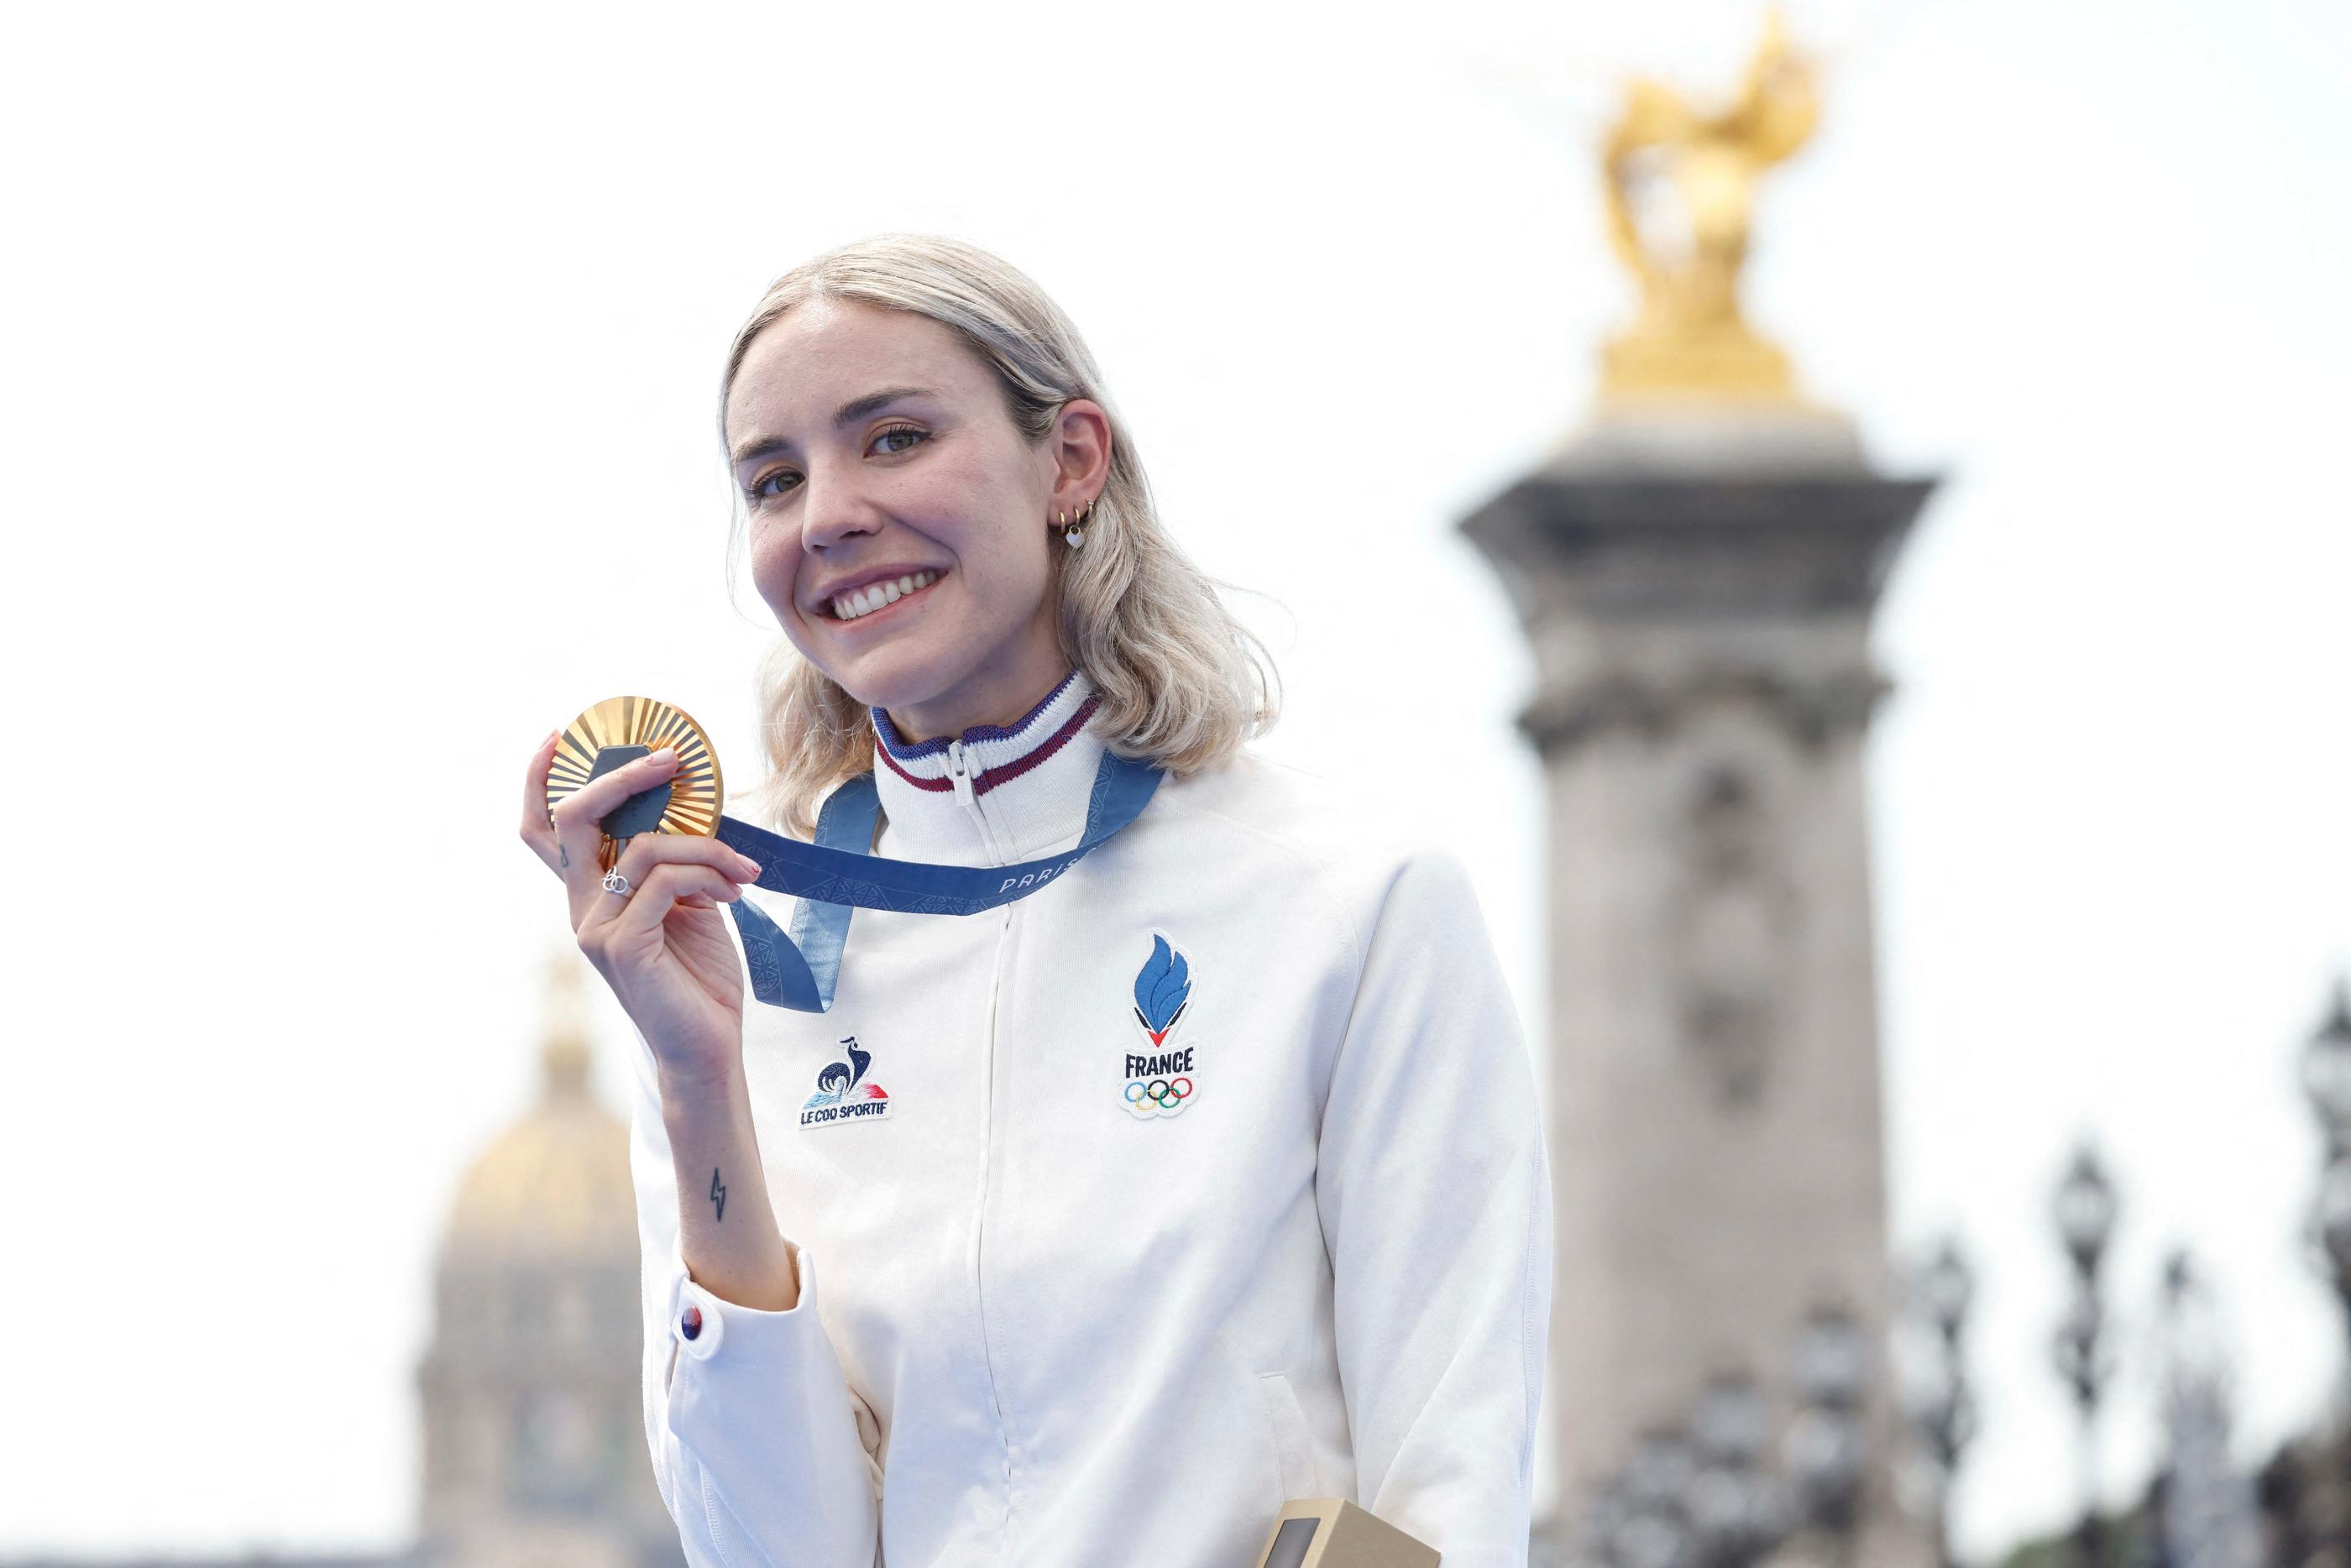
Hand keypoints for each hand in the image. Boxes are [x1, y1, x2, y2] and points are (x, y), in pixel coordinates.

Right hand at [519, 731, 763, 1086]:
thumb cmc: (699, 979)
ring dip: (706, 845)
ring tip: (744, 869)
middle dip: (622, 777)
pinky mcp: (623, 946)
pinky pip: (664, 880)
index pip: (543, 832)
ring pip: (642, 846)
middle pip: (572, 820)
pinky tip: (737, 890)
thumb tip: (691, 811)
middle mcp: (582, 909)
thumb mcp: (688, 905)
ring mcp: (596, 929)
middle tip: (672, 758)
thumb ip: (673, 865)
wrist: (708, 1048)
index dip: (540, 780)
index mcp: (591, 896)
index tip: (561, 734)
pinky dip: (707, 873)